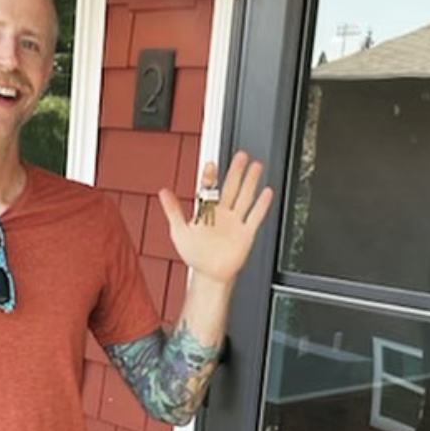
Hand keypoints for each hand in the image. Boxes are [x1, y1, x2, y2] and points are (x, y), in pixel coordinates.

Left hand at [158, 151, 273, 286]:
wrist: (209, 275)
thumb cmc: (194, 255)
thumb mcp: (179, 231)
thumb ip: (173, 211)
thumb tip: (163, 192)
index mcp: (207, 211)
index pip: (209, 189)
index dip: (210, 177)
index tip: (211, 164)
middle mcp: (223, 213)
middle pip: (231, 187)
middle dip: (236, 172)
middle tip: (241, 155)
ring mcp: (236, 222)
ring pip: (245, 197)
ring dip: (250, 182)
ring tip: (256, 166)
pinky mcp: (246, 234)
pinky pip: (255, 217)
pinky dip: (261, 205)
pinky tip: (267, 192)